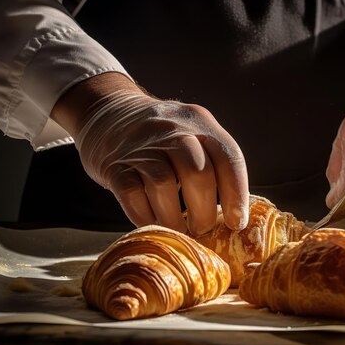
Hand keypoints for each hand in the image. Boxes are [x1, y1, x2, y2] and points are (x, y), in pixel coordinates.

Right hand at [51, 73, 248, 234]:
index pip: (229, 157)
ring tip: (178, 230)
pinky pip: (133, 195)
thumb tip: (233, 216)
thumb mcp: (191, 134)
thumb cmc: (160, 138)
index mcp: (200, 121)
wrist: (107, 113)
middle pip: (198, 173)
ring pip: (164, 185)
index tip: (237, 223)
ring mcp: (141, 145)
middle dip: (204, 211)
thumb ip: (212, 164)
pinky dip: (146, 216)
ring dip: (174, 218)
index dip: (237, 195)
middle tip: (202, 229)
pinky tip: (152, 221)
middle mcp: (172, 128)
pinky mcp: (114, 164)